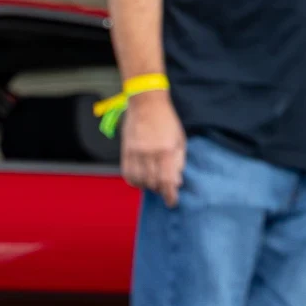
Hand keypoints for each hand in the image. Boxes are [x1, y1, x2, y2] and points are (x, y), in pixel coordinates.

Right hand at [121, 90, 184, 207]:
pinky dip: (134, 181)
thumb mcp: (180, 139)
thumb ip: (179, 162)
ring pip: (139, 181)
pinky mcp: (125, 151)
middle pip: (152, 183)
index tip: (172, 202)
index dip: (170, 195)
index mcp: (166, 150)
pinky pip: (127, 174)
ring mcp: (135, 153)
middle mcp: (149, 153)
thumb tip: (177, 182)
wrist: (146, 103)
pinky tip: (140, 179)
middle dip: (159, 189)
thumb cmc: (166, 120)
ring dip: (147, 186)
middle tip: (164, 186)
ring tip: (152, 182)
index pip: (167, 180)